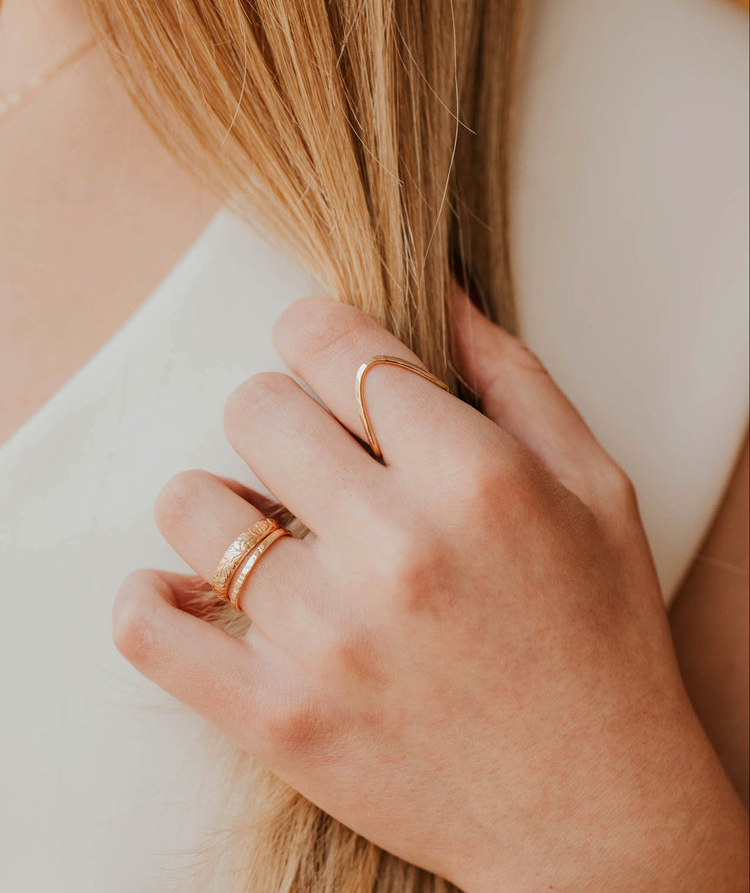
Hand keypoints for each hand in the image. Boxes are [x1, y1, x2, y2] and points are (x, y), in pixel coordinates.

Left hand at [114, 287, 747, 891]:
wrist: (594, 812)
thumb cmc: (600, 639)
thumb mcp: (594, 486)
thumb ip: (511, 374)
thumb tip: (438, 287)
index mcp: (474, 478)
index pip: (333, 342)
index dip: (315, 330)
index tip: (318, 350)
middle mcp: (394, 548)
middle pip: (255, 405)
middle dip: (281, 410)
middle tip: (314, 452)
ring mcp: (325, 638)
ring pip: (192, 502)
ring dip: (223, 499)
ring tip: (271, 526)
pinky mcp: (276, 717)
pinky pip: (150, 630)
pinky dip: (151, 598)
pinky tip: (192, 590)